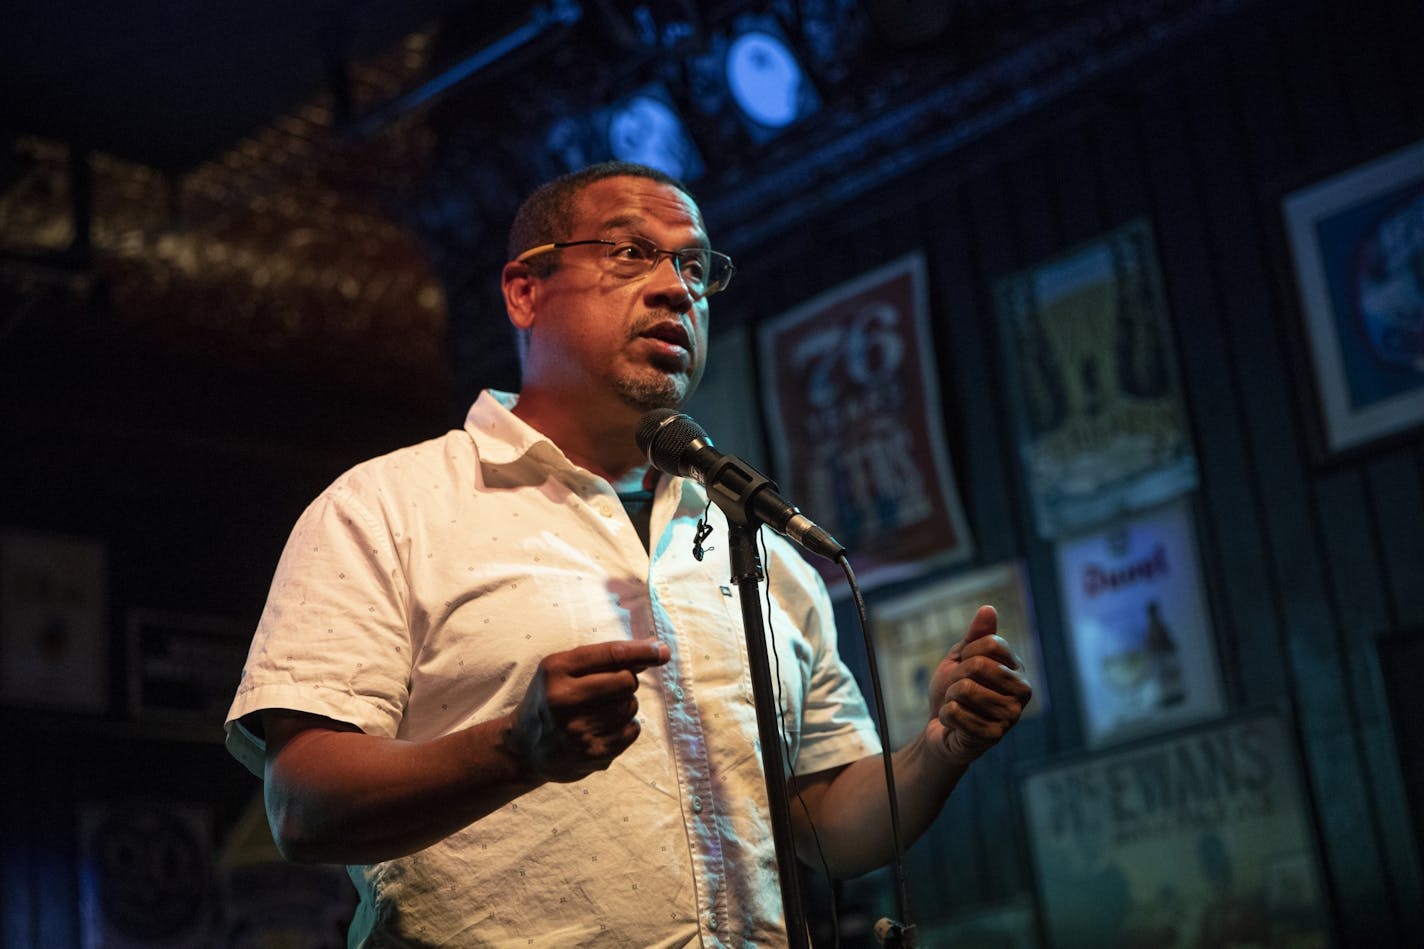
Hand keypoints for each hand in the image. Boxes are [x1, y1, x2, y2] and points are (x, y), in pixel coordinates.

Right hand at [504, 639, 670, 782]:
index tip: (663, 651)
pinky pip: (632, 730)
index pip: (611, 655)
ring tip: (601, 709)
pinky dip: (626, 726)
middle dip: (626, 681)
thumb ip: (604, 657)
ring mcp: (578, 731)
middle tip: (610, 687)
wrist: (524, 748)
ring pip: (631, 706)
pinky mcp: (592, 755)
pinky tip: (604, 727)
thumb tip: (656, 650)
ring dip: (625, 704)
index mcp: (556, 671)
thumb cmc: (550, 698)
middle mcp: (563, 700)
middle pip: (626, 681)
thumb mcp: (563, 669)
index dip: (642, 651)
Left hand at [925, 605, 1031, 765]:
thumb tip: (988, 608)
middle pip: (977, 665)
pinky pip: (955, 713)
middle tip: (958, 689)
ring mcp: (1010, 716)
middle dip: (956, 676)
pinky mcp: (993, 736)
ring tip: (958, 706)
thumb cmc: (954, 691)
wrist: (941, 728)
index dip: (967, 653)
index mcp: (1017, 669)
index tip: (965, 666)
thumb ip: (975, 635)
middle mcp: (1022, 692)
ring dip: (950, 697)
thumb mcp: (960, 658)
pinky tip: (955, 723)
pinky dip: (946, 716)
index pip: (990, 643)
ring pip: (963, 690)